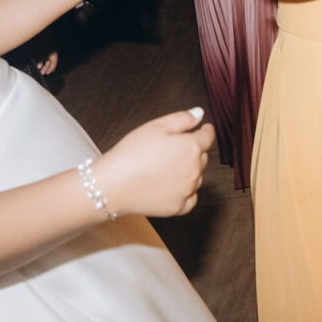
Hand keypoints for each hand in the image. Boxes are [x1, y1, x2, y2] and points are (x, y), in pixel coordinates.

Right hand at [91, 108, 214, 216]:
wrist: (113, 185)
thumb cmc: (131, 153)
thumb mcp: (156, 126)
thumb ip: (182, 119)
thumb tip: (199, 114)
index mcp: (191, 147)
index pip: (208, 137)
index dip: (206, 130)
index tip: (204, 129)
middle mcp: (194, 170)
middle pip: (202, 157)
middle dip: (193, 150)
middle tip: (174, 149)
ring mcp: (187, 190)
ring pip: (196, 177)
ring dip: (189, 170)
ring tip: (167, 167)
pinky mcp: (178, 207)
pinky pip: (190, 198)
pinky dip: (185, 191)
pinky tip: (171, 185)